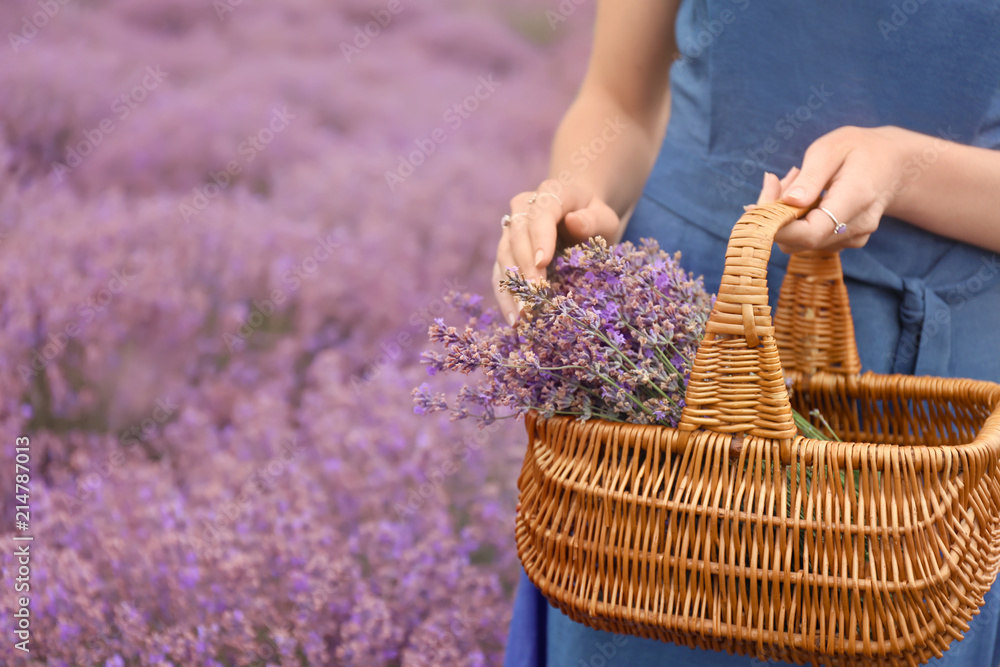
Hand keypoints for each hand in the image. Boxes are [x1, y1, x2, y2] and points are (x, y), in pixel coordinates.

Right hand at [494, 179, 619, 324]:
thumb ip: (593, 219)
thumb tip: (574, 222)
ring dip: (510, 287)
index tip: (543, 262)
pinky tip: (514, 320)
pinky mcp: (506, 251)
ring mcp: (511, 229)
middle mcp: (524, 208)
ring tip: (521, 316)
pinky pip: (500, 274)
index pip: (540, 213)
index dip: (539, 237)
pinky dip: (506, 297)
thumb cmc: (594, 218)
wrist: (579, 215)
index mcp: (550, 194)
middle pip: (517, 235)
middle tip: (533, 296)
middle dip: (524, 267)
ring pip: (503, 256)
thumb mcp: (604, 217)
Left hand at [753, 126, 922, 253]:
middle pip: (800, 239)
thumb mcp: (831, 149)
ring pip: (801, 241)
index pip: (811, 232)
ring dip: (785, 216)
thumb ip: (810, 177)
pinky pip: (810, 239)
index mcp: (856, 198)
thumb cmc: (860, 149)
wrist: (896, 164)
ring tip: (795, 181)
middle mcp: (857, 226)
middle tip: (775, 180)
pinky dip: (798, 220)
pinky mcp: (846, 242)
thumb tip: (787, 202)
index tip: (755, 208)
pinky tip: (805, 196)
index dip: (777, 228)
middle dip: (775, 214)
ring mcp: (854, 238)